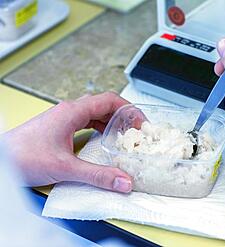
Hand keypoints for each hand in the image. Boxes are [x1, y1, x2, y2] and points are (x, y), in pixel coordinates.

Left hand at [3, 92, 134, 192]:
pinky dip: (99, 128)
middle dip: (123, 117)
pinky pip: (86, 121)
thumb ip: (97, 175)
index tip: (141, 121)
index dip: (129, 109)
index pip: (109, 100)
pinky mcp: (59, 127)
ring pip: (95, 113)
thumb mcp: (66, 168)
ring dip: (111, 123)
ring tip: (123, 136)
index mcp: (73, 112)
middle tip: (135, 130)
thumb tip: (122, 180)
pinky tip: (102, 140)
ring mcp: (63, 118)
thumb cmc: (22, 156)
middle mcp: (69, 111)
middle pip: (104, 105)